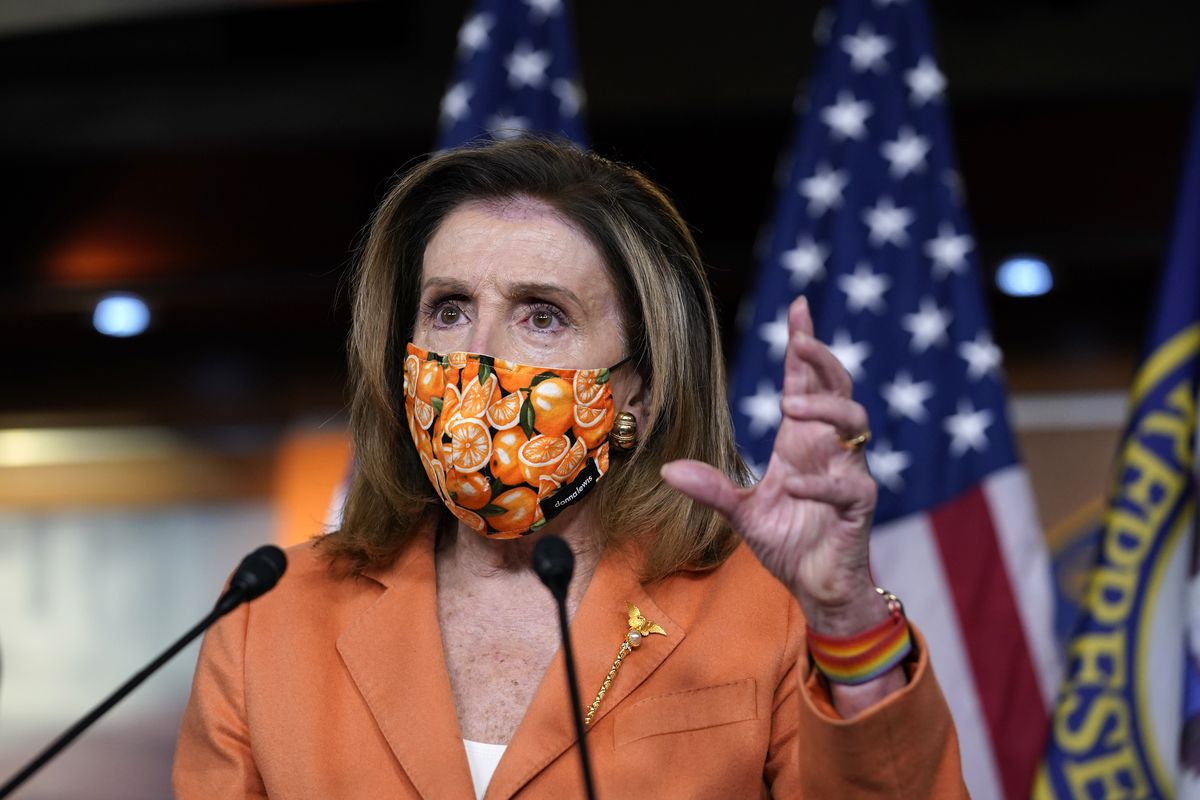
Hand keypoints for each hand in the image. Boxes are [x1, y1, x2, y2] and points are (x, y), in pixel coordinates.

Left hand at [661, 296, 882, 635]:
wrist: (818, 586)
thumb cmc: (788, 542)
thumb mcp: (741, 513)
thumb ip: (711, 489)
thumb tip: (667, 469)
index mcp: (802, 441)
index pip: (805, 381)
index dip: (803, 344)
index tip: (798, 307)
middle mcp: (828, 448)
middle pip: (837, 386)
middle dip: (822, 359)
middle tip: (799, 342)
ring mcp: (848, 473)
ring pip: (855, 422)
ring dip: (826, 408)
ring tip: (790, 408)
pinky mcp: (859, 505)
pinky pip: (848, 484)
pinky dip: (821, 481)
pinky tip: (795, 484)